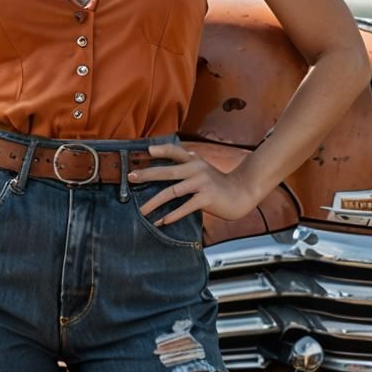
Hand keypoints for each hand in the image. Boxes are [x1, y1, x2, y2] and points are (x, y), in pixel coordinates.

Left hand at [129, 143, 259, 223]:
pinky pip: (185, 207)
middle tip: (130, 177)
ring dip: (154, 202)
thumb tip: (181, 153)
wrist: (241, 193)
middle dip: (147, 174)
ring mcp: (202, 183)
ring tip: (142, 211)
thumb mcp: (204, 168)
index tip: (145, 151)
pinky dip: (173, 215)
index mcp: (194, 161)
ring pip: (172, 192)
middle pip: (167, 171)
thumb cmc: (218, 183)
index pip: (175, 151)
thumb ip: (191, 162)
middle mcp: (197, 169)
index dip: (161, 150)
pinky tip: (162, 221)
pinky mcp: (207, 199)